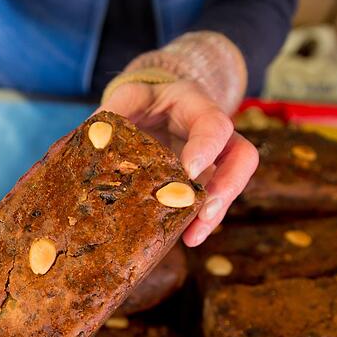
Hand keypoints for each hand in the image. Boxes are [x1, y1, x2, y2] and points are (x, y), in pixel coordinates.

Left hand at [99, 79, 258, 246]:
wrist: (148, 110)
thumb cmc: (140, 103)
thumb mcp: (127, 99)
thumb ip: (114, 113)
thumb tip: (94, 139)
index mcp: (195, 103)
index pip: (214, 123)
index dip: (206, 147)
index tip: (189, 171)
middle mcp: (214, 131)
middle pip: (242, 155)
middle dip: (226, 185)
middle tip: (203, 210)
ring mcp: (215, 157)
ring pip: (232, 183)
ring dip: (216, 212)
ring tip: (194, 236)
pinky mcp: (205, 180)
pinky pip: (212, 201)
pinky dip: (201, 220)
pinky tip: (186, 237)